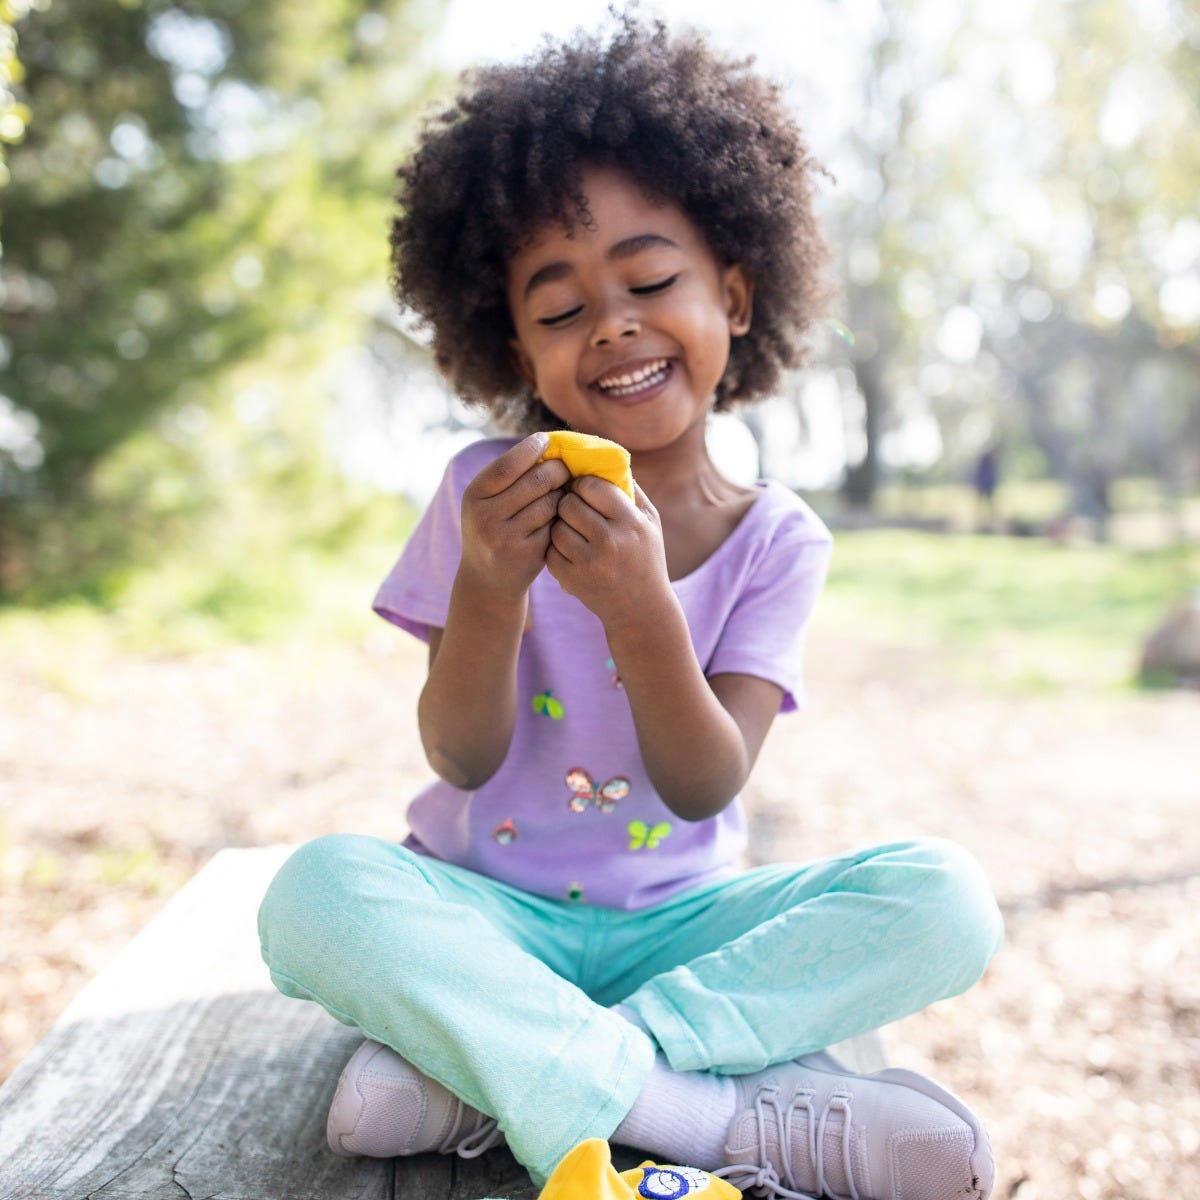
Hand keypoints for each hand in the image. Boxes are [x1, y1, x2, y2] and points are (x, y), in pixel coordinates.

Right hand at [460, 435, 570, 600]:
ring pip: (550, 502)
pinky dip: (562, 515)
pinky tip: (560, 514)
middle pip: (536, 482)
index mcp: (474, 496)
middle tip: (564, 468)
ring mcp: (507, 538)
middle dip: (557, 469)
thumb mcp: (486, 500)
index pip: (507, 466)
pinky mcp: (528, 554)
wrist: (488, 579)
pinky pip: (556, 524)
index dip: (530, 449)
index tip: (545, 440)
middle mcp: (486, 517)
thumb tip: (544, 442)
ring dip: (562, 493)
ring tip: (561, 491)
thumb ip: (508, 475)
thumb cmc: (493, 526)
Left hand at [545, 477, 673, 630]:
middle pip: (568, 504)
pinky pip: (550, 550)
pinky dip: (556, 547)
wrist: (641, 610)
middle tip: (573, 508)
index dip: (582, 484)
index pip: (591, 485)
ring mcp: (589, 563)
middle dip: (568, 502)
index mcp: (630, 522)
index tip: (583, 489)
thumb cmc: (646, 558)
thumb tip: (605, 456)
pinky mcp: (572, 579)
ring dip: (560, 525)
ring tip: (573, 530)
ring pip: (556, 526)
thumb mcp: (650, 522)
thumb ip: (630, 489)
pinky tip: (569, 550)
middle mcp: (610, 541)